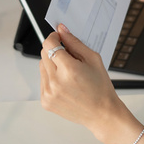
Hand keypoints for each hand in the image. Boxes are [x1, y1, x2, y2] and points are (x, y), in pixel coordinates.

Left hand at [39, 24, 143, 143]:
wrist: (102, 113)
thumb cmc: (101, 87)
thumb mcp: (93, 59)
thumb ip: (74, 42)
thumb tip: (62, 29)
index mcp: (68, 69)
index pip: (49, 44)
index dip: (53, 37)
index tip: (58, 37)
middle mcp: (55, 82)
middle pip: (43, 54)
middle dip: (54, 51)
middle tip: (69, 58)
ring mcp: (48, 93)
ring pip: (42, 67)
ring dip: (52, 65)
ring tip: (68, 74)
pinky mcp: (46, 101)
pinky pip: (43, 81)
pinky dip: (51, 79)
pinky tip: (65, 84)